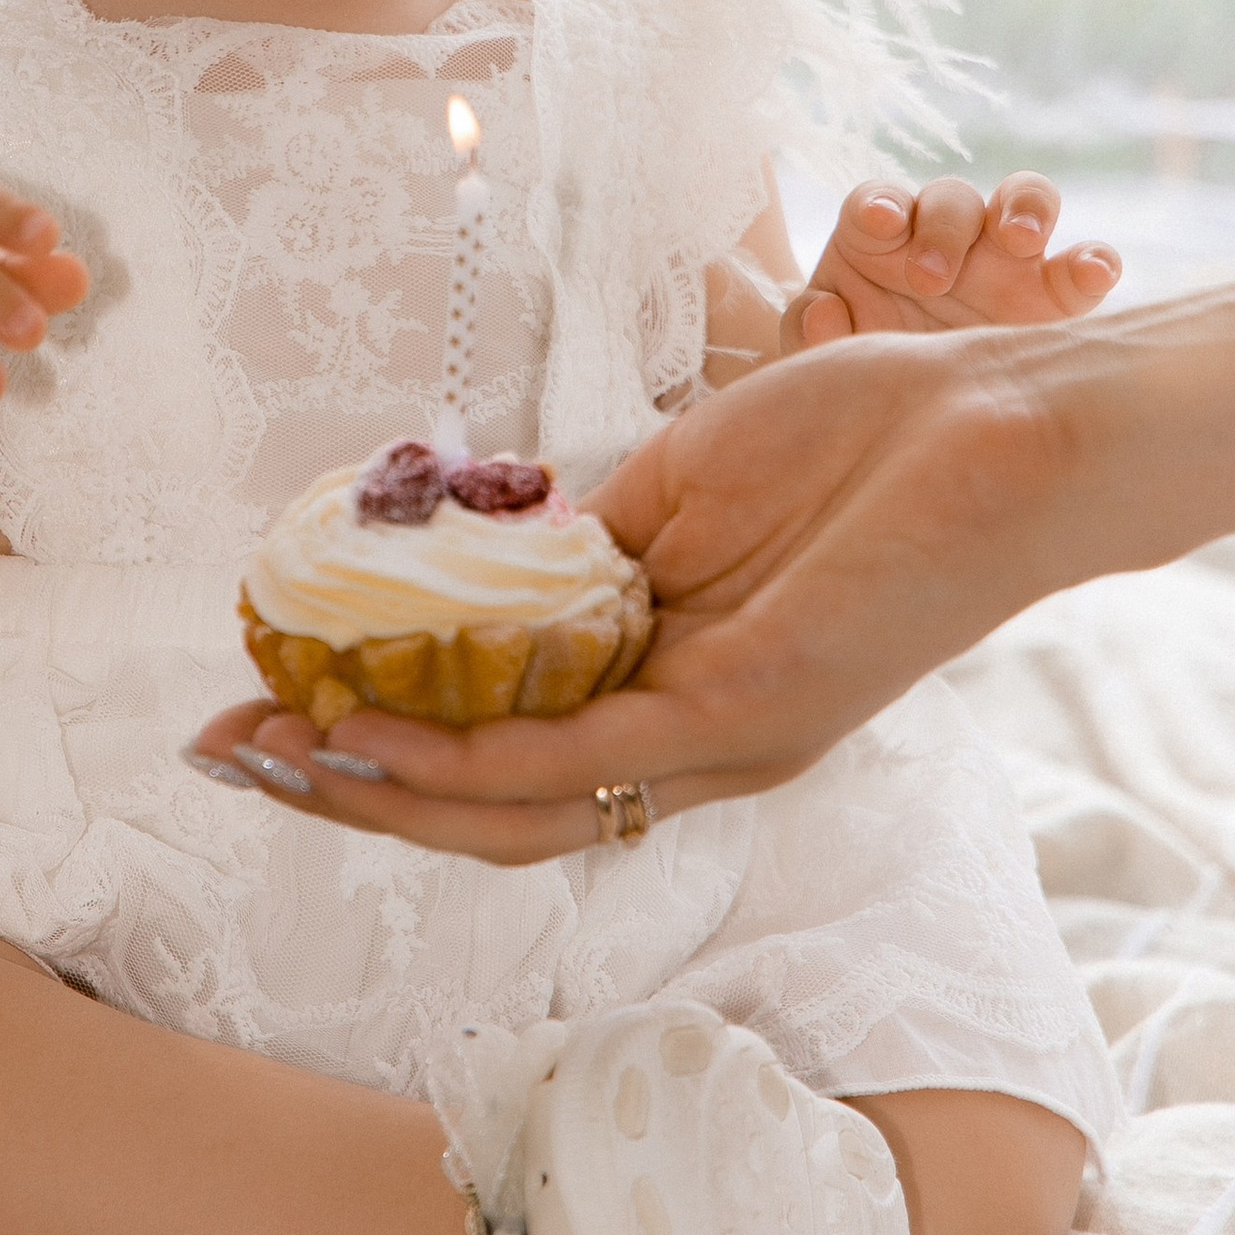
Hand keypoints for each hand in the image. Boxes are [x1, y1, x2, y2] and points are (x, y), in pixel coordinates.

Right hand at [188, 327, 1080, 863]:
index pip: (500, 755)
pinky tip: (382, 732)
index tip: (263, 708)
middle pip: (487, 813)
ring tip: (276, 752)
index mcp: (674, 692)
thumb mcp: (683, 488)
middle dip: (344, 792)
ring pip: (520, 808)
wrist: (1007, 421)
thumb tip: (478, 561)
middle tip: (227, 755)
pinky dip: (471, 756)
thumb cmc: (865, 438)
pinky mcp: (750, 711)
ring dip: (384, 789)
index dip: (374, 748)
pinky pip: (585, 756)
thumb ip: (583, 548)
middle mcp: (691, 745)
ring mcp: (720, 739)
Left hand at [781, 171, 1117, 350]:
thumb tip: (823, 312)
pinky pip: (1085, 263)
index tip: (879, 225)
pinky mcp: (1057, 294)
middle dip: (941, 226)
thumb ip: (809, 335)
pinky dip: (1094, 259)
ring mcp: (1007, 260)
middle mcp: (945, 238)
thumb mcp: (826, 363)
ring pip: (1023, 200)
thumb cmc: (867, 375)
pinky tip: (1094, 273)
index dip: (877, 206)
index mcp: (879, 243)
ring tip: (1020, 239)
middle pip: (949, 199)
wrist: (924, 424)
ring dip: (1023, 209)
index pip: (876, 204)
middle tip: (930, 278)